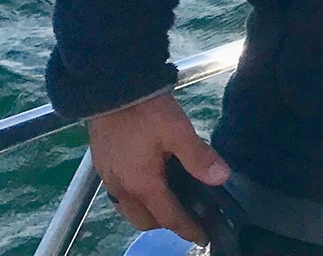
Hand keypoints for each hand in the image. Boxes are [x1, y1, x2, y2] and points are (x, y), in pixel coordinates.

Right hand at [86, 92, 229, 241]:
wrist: (111, 86)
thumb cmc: (145, 109)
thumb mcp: (178, 130)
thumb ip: (199, 156)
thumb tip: (220, 178)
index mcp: (142, 184)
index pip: (169, 218)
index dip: (189, 229)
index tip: (204, 237)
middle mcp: (121, 188)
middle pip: (145, 221)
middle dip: (166, 223)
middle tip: (188, 213)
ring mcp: (108, 178)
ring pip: (129, 210)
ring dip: (148, 212)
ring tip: (169, 197)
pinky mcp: (102, 165)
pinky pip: (119, 195)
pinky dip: (135, 197)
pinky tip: (148, 180)